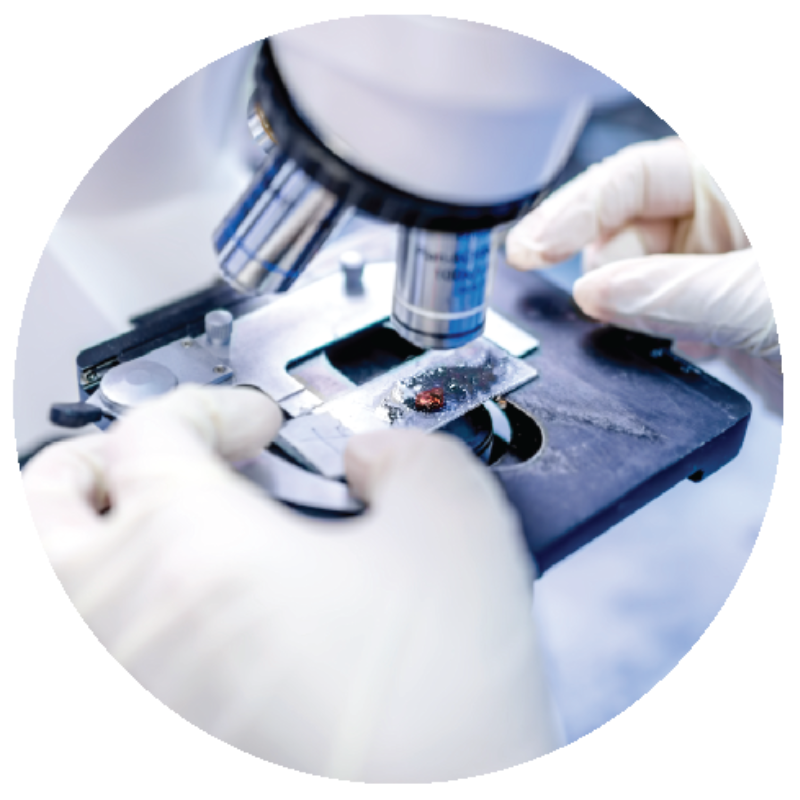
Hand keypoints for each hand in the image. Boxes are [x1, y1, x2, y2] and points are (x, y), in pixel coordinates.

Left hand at [22, 385, 560, 781]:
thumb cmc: (431, 723)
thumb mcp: (460, 535)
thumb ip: (412, 456)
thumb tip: (374, 458)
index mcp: (192, 553)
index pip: (153, 430)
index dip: (210, 406)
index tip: (251, 422)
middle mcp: (122, 625)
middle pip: (48, 502)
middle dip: (100, 461)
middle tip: (156, 460)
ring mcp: (119, 694)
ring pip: (59, 587)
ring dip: (98, 539)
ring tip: (161, 533)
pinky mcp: (143, 745)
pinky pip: (105, 653)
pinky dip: (126, 611)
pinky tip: (204, 623)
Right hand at [506, 137, 781, 414]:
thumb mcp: (765, 290)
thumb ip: (673, 290)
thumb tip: (593, 294)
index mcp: (732, 177)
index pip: (629, 178)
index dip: (573, 211)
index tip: (530, 248)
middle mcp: (721, 220)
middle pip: (622, 237)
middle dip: (610, 275)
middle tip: (615, 309)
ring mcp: (715, 271)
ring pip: (631, 286)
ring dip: (633, 315)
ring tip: (678, 334)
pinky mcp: (715, 320)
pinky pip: (653, 324)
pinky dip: (654, 342)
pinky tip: (693, 350)